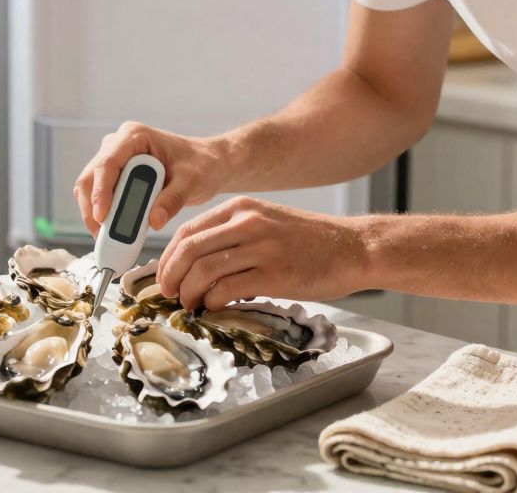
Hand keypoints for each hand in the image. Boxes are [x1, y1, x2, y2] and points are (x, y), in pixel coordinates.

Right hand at [74, 121, 230, 236]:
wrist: (207, 164)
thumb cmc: (202, 164)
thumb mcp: (192, 181)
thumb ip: (173, 199)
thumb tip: (154, 221)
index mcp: (134, 136)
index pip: (108, 163)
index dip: (101, 191)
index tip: (101, 217)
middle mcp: (118, 145)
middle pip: (91, 177)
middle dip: (92, 207)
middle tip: (102, 236)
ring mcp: (114, 160)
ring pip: (90, 188)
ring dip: (94, 214)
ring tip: (108, 238)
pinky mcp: (115, 176)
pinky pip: (100, 197)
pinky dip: (103, 215)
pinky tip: (113, 232)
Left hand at [156, 196, 370, 308]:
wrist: (353, 248)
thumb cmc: (309, 240)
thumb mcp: (266, 221)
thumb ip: (232, 234)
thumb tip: (194, 262)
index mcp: (241, 208)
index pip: (188, 231)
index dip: (168, 257)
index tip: (163, 276)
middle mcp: (248, 223)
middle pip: (189, 250)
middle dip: (171, 276)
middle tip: (169, 294)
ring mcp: (262, 248)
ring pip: (205, 270)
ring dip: (189, 293)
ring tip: (190, 305)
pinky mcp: (275, 274)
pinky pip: (229, 289)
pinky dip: (213, 301)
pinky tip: (214, 307)